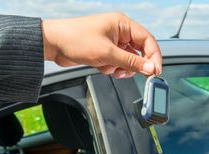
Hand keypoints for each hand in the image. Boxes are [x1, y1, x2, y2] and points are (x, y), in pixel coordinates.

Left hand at [42, 12, 161, 77]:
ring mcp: (112, 42)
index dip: (154, 56)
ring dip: (123, 68)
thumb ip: (131, 62)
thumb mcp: (108, 54)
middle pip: (139, 51)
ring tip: (113, 69)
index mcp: (123, 24)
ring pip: (129, 60)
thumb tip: (150, 69)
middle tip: (135, 74)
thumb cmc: (76, 39)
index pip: (148, 40)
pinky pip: (118, 63)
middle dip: (135, 65)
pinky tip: (102, 67)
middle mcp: (119, 31)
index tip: (155, 71)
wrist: (53, 44)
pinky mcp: (105, 51)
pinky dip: (112, 68)